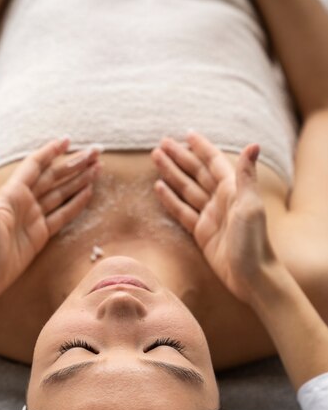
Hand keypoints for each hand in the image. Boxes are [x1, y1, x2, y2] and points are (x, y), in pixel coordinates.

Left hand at [0, 137, 100, 302]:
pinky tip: (89, 193)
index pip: (36, 166)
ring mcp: (34, 218)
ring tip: (98, 169)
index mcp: (13, 193)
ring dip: (79, 180)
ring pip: (61, 193)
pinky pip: (62, 215)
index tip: (68, 140)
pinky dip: (76, 204)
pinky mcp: (40, 235)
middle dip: (75, 164)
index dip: (51, 152)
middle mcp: (24, 202)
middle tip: (96, 153)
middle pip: (54, 177)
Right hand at [152, 132, 276, 302]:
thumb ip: (246, 176)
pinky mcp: (201, 232)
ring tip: (155, 158)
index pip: (214, 163)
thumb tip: (252, 145)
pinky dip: (170, 199)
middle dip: (180, 157)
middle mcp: (221, 200)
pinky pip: (182, 211)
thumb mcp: (249, 206)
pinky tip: (158, 188)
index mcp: (233, 190)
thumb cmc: (253, 241)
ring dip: (171, 174)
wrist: (250, 276)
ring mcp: (210, 216)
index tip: (187, 134)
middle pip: (196, 173)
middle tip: (161, 143)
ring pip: (186, 189)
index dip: (201, 148)